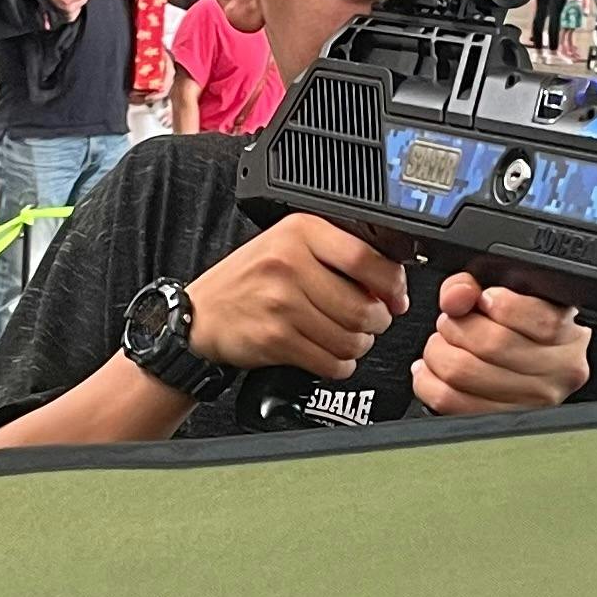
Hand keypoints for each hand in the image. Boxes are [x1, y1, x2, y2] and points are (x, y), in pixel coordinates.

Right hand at [187, 213, 407, 382]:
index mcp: (300, 232)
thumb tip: (389, 284)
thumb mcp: (287, 246)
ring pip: (349, 337)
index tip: (396, 296)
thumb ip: (333, 255)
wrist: (200, 314)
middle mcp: (289, 263)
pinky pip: (329, 361)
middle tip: (370, 322)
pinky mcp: (275, 338)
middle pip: (362, 305)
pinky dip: (338, 365)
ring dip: (357, 346)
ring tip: (347, 339)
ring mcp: (281, 302)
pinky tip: (329, 355)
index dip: (391, 284)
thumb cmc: (249, 281)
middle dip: (376, 321)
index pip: (365, 257)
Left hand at [414, 272, 588, 417]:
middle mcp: (557, 375)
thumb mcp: (507, 295)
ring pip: (464, 372)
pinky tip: (432, 370)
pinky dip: (429, 381)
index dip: (500, 304)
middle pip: (492, 345)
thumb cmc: (518, 330)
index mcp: (568, 338)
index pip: (539, 319)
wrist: (528, 370)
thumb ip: (475, 286)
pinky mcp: (499, 423)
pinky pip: (450, 402)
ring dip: (439, 352)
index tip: (484, 299)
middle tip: (450, 323)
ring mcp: (531, 405)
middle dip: (456, 326)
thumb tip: (456, 297)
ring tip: (441, 345)